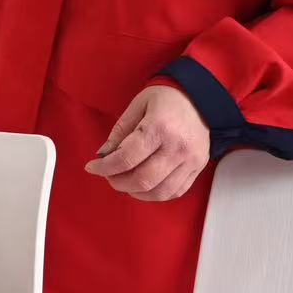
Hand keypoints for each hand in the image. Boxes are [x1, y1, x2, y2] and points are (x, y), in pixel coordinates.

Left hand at [87, 85, 210, 201]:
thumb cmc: (166, 98)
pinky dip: (155, 194)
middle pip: (142, 179)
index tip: (92, 167)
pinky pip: (175, 192)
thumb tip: (103, 155)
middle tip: (108, 175)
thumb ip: (119, 131)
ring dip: (135, 192)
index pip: (127, 158)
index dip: (105, 167)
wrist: (199, 98)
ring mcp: (190, 161)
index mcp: (159, 128)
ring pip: (159, 192)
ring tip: (124, 182)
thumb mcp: (137, 105)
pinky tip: (143, 186)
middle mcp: (177, 148)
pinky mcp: (198, 168)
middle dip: (118, 182)